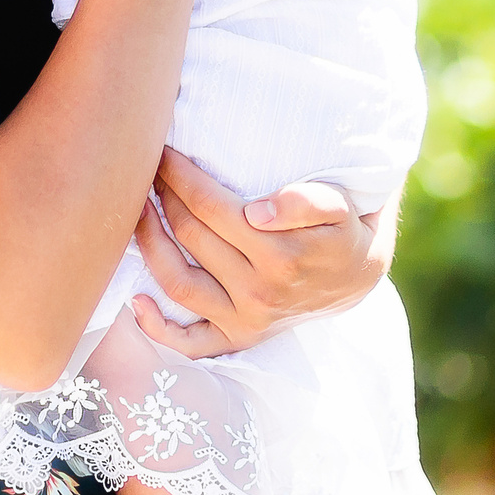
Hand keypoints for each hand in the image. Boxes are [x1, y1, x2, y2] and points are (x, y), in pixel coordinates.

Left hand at [127, 149, 394, 357]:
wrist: (358, 276)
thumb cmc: (343, 230)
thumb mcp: (341, 207)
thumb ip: (307, 202)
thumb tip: (260, 211)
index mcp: (281, 255)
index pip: (211, 206)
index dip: (181, 175)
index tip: (165, 151)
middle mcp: (258, 292)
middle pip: (191, 236)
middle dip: (164, 196)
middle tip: (149, 168)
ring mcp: (245, 320)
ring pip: (178, 283)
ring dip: (149, 244)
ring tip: (138, 210)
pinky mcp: (238, 339)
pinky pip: (190, 344)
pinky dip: (158, 328)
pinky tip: (137, 300)